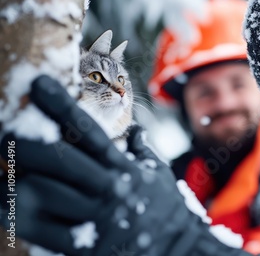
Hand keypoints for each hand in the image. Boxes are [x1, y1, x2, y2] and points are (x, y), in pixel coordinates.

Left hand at [0, 75, 250, 255]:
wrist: (179, 250)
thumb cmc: (166, 209)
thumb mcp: (159, 174)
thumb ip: (142, 150)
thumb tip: (135, 129)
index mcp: (126, 169)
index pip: (89, 130)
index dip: (61, 104)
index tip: (38, 84)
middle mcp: (110, 189)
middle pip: (57, 158)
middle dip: (24, 142)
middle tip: (5, 134)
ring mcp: (97, 219)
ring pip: (40, 192)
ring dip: (13, 181)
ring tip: (0, 175)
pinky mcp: (86, 246)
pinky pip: (39, 229)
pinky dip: (15, 215)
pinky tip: (4, 204)